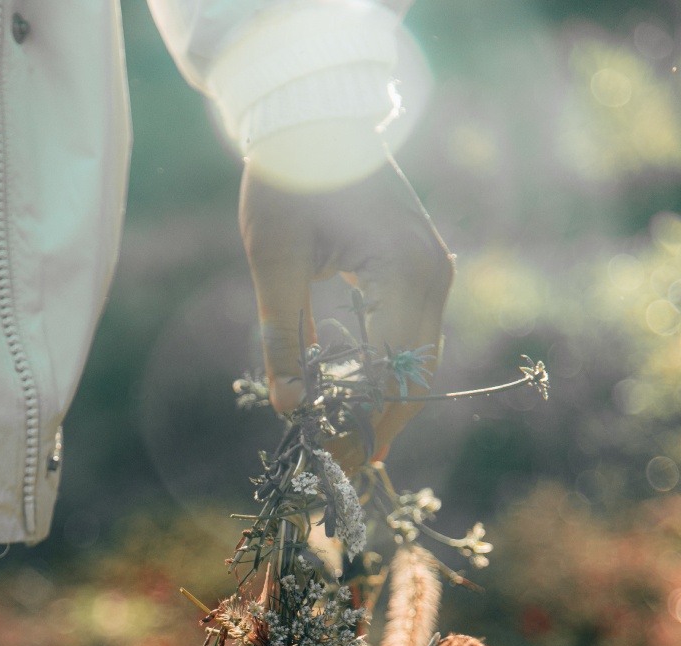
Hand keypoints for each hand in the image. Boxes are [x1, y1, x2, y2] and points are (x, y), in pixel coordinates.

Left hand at [239, 153, 453, 470]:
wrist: (316, 115)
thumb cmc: (289, 178)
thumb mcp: (276, 262)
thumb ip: (284, 339)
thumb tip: (287, 410)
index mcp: (402, 272)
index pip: (392, 376)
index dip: (361, 424)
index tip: (327, 456)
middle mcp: (433, 275)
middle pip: (417, 377)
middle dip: (379, 424)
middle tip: (340, 462)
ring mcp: (435, 270)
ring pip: (422, 361)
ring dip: (386, 402)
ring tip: (347, 438)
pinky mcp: (424, 267)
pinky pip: (415, 335)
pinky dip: (390, 370)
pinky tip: (358, 396)